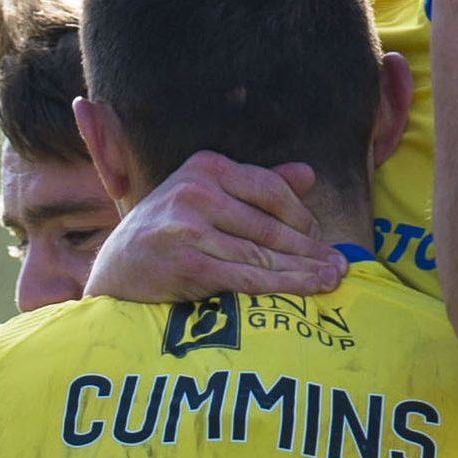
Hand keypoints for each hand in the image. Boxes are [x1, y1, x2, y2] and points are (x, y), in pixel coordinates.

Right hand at [84, 153, 346, 301]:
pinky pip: (247, 278)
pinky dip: (281, 286)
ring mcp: (189, 227)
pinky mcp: (188, 263)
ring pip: (262, 254)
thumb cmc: (166, 234)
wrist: (116, 272)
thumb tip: (309, 174)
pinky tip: (307, 290)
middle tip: (340, 265)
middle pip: (269, 225)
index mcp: (205, 167)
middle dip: (310, 249)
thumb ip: (255, 185)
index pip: (270, 189)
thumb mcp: (203, 197)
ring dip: (304, 270)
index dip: (301, 216)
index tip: (320, 237)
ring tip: (332, 279)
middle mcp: (196, 191)